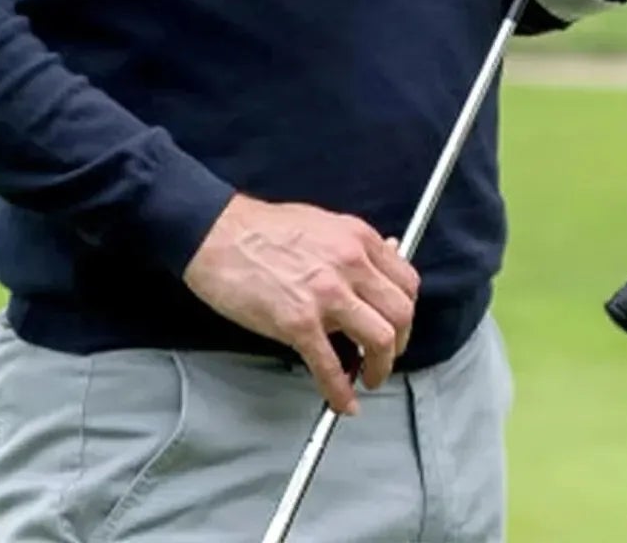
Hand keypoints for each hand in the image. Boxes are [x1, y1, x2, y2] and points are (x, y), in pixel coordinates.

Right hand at [182, 195, 418, 414]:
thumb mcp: (324, 224)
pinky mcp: (297, 322)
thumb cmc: (265, 228)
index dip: (406, 311)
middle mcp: (351, 264)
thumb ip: (356, 247)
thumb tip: (387, 258)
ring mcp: (327, 294)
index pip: (407, 282)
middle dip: (400, 344)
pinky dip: (340, 392)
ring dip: (380, 369)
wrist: (219, 233)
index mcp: (359, 238)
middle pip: (401, 314)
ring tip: (369, 378)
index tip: (397, 325)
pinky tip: (342, 402)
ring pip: (380, 340)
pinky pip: (331, 366)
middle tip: (385, 357)